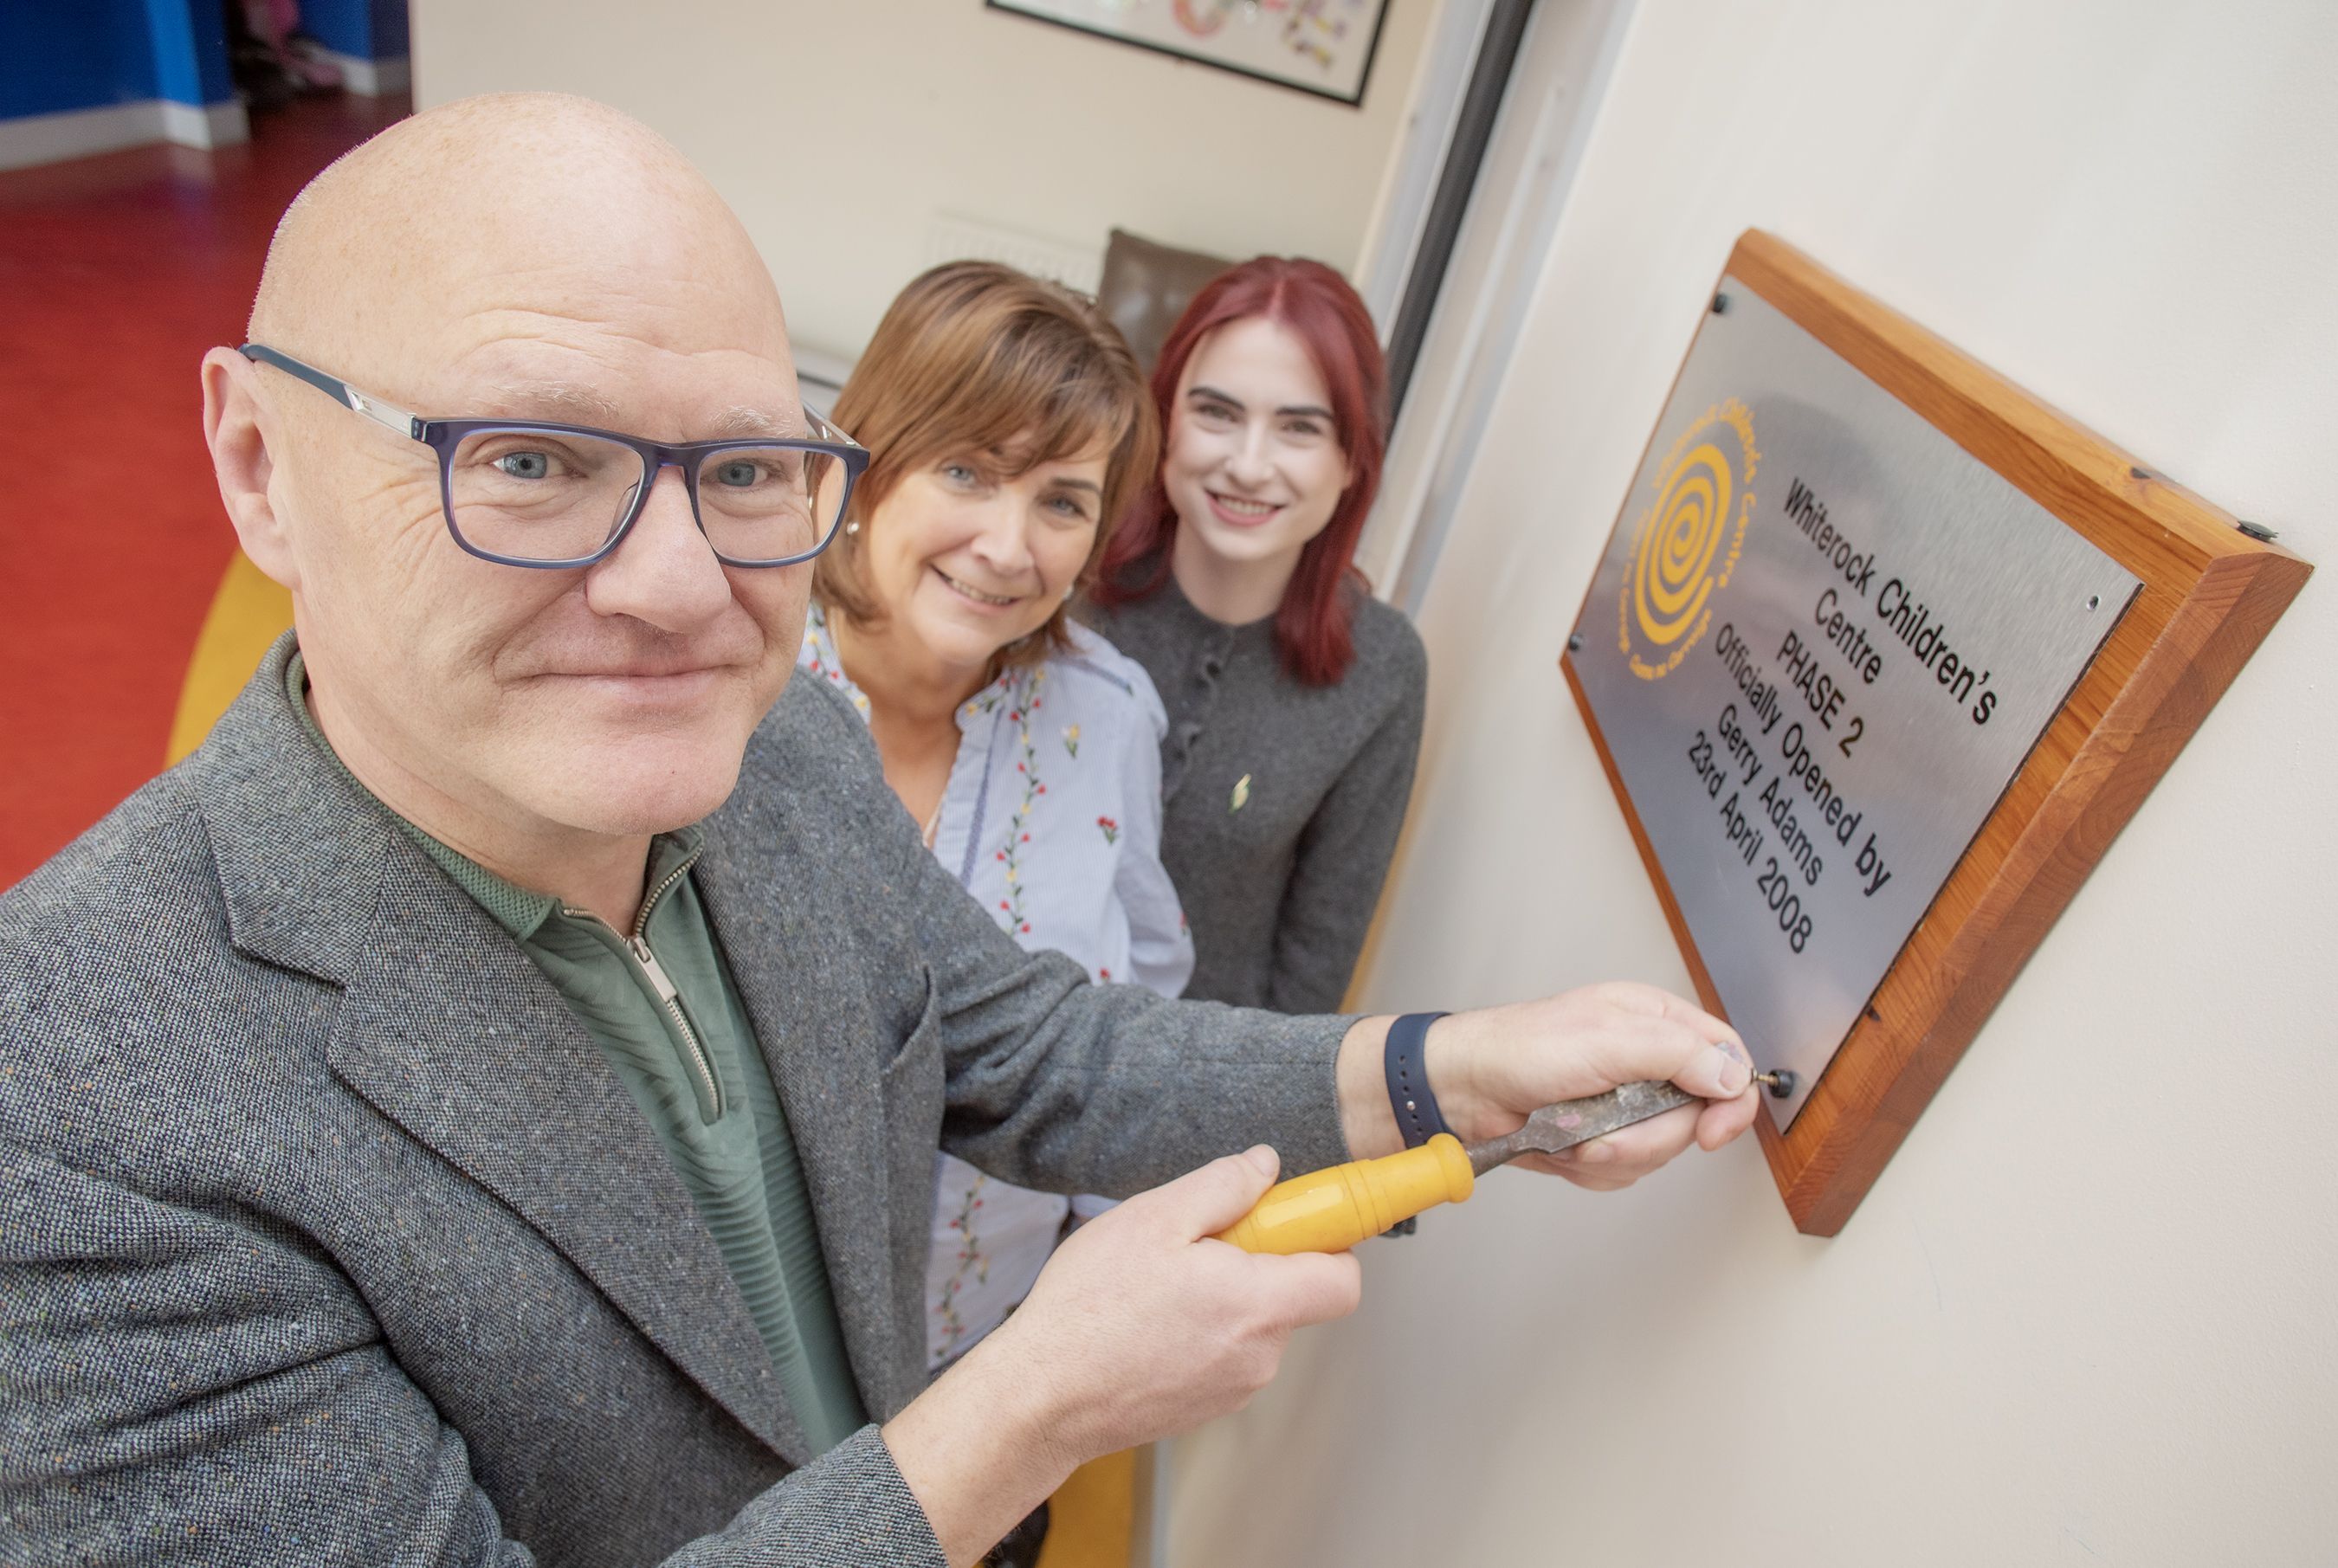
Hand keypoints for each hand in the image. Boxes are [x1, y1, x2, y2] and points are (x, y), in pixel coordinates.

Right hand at [883, 1147, 1360, 1565]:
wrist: (1042, 1396)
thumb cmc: (1091, 1308)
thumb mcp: (1154, 1218)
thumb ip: (1223, 1187)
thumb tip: (1265, 1167)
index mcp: (1258, 1304)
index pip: (1343, 1279)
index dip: (1327, 1241)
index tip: (1293, 1218)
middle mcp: (1259, 1355)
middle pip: (1293, 1295)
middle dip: (1258, 1262)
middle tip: (1195, 1244)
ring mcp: (1234, 1388)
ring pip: (1254, 1323)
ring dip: (1224, 1297)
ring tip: (1158, 1285)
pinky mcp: (1205, 1408)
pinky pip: (1225, 1353)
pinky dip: (1202, 1329)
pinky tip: (1148, 1319)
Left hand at [1338, 983, 1759, 1189]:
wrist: (1464, 1090)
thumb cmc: (1521, 1048)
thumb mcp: (1606, 1039)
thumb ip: (1677, 1055)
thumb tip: (1733, 1076)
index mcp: (1656, 1021)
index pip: (1726, 1058)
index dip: (1730, 1099)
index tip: (1711, 1132)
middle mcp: (1647, 1062)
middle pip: (1695, 1118)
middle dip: (1648, 1135)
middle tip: (1607, 1126)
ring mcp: (1625, 1104)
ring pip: (1658, 1152)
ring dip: (1612, 1151)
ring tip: (1572, 1130)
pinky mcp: (1603, 1139)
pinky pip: (1623, 1172)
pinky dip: (1591, 1166)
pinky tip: (1564, 1144)